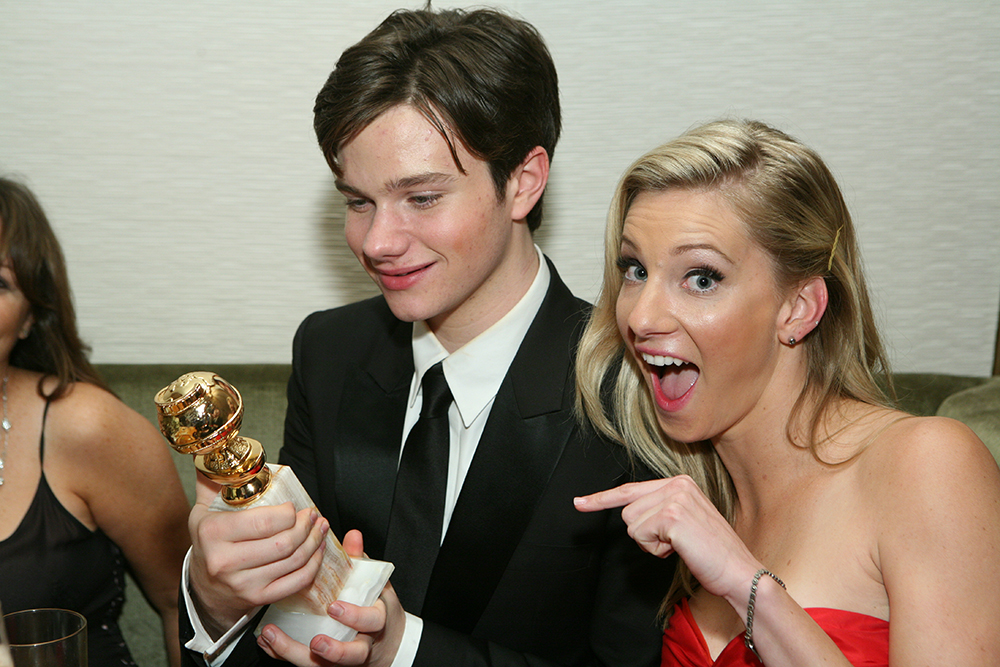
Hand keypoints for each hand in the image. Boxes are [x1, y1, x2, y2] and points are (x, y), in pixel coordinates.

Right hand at [188, 474, 328, 635]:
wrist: (203, 589)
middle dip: (307, 526)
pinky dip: (313, 565)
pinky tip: (318, 550)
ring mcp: (243, 584)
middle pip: (283, 542)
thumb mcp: (203, 510)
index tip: (295, 506)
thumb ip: (214, 481)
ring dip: (315, 542)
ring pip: (293, 561)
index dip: (288, 513)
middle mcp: (225, 562)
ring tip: (320, 528)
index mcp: (212, 533)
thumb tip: (222, 451)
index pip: (263, 522)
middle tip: (314, 515)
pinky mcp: (259, 599)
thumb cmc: (209, 542)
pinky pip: (296, 582)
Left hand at [255, 530, 405, 666]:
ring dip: (294, 652)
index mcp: (375, 622)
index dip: (354, 616)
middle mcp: (361, 644)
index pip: (372, 622)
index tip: (335, 607)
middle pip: (349, 655)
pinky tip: (265, 641)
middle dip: (332, 650)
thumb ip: (360, 561)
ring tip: (272, 636)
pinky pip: (302, 662)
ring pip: (320, 665)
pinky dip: (281, 653)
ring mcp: (341, 658)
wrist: (386, 644)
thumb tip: (352, 535)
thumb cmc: (376, 609)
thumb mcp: (375, 584)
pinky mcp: (323, 663)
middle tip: (314, 640)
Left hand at [575, 476, 759, 602]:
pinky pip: (640, 535)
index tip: (580, 503)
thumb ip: (659, 510)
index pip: (631, 489)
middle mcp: (677, 484)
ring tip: (679, 545)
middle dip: (644, 534)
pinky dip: (655, 549)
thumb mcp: (684, 522)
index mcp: (680, 482)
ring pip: (630, 524)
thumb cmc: (711, 553)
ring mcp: (674, 498)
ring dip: (650, 543)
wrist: (738, 571)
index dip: (602, 499)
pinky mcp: (671, 516)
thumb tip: (628, 511)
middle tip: (674, 542)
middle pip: (627, 510)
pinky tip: (678, 548)